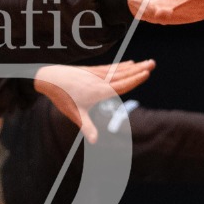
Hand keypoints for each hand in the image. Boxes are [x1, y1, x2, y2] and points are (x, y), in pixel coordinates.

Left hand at [35, 59, 154, 143]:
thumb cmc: (63, 97)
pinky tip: (129, 63)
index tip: (147, 74)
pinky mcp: (93, 70)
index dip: (135, 80)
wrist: (50, 78)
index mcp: (99, 91)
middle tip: (153, 63)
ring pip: (119, 69)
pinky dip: (122, 65)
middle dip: (139, 69)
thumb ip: (87, 127)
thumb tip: (95, 141)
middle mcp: (100, 80)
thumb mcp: (75, 114)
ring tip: (146, 62)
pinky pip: (111, 67)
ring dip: (134, 66)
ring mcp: (97, 74)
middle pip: (124, 74)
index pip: (121, 85)